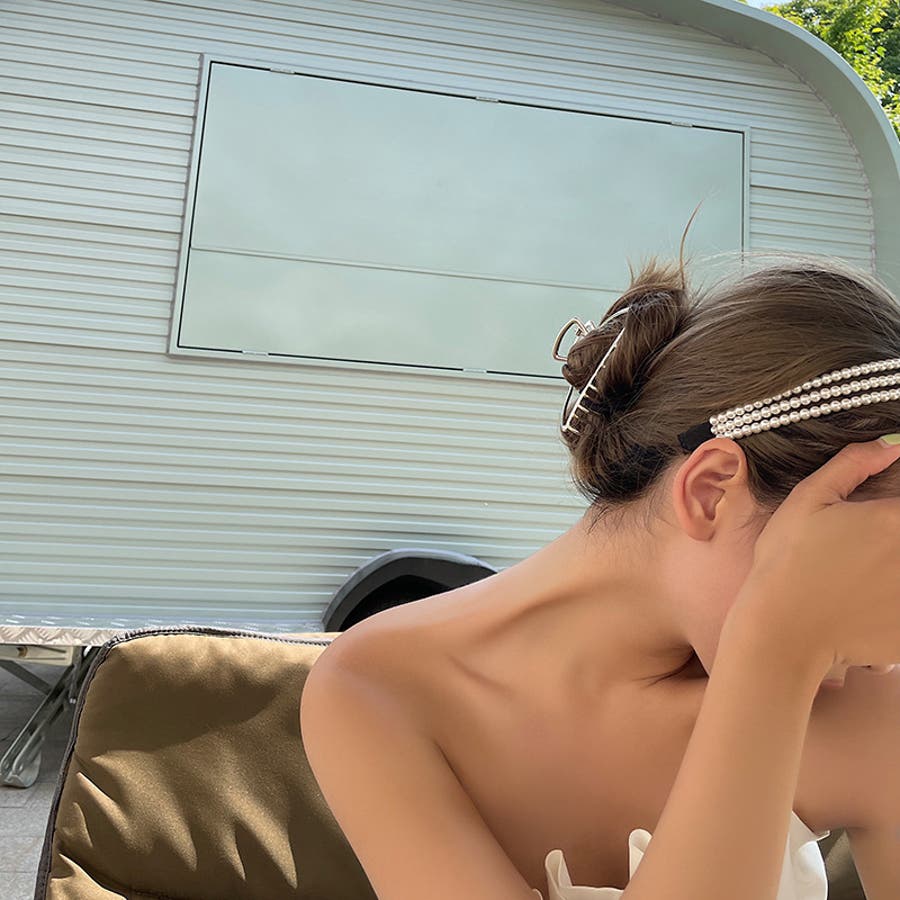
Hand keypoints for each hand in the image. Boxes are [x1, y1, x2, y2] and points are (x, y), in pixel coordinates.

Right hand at [728, 436, 899, 674]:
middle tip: (865, 549)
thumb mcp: (806, 500)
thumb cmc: (787, 562)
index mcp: (894, 519)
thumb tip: (887, 447)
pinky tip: (868, 605)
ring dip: (893, 568)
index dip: (893, 508)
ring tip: (862, 575)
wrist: (782, 630)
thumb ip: (850, 465)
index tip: (876, 519)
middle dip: (891, 538)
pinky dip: (892, 603)